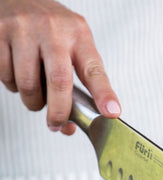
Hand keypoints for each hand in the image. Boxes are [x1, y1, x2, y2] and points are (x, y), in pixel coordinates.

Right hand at [0, 0, 120, 133]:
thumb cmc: (50, 29)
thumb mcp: (73, 44)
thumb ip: (78, 82)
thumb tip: (70, 126)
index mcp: (78, 34)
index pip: (94, 69)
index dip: (104, 95)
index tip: (111, 113)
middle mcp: (53, 29)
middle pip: (60, 82)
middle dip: (59, 111)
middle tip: (57, 123)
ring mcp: (24, 29)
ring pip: (28, 85)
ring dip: (33, 101)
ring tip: (36, 95)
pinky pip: (6, 76)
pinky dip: (12, 86)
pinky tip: (18, 75)